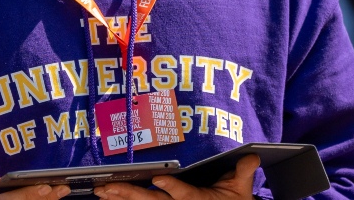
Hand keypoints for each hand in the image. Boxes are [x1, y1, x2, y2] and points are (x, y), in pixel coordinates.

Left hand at [93, 154, 259, 199]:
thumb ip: (243, 173)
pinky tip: (107, 197)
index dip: (172, 187)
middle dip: (129, 195)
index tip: (160, 179)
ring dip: (119, 198)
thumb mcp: (241, 190)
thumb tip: (252, 157)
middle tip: (109, 187)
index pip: (184, 194)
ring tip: (101, 192)